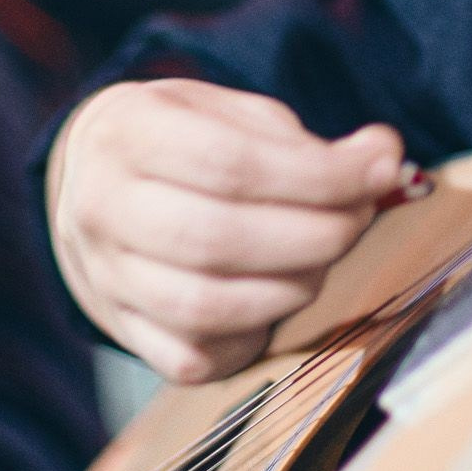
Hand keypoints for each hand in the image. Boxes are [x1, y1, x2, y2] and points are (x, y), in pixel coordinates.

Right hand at [46, 79, 405, 382]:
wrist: (90, 182)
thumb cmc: (184, 142)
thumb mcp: (232, 113)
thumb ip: (304, 141)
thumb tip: (381, 162)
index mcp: (130, 134)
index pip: (231, 163)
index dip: (319, 175)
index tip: (381, 171)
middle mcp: (103, 208)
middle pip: (218, 238)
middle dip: (315, 235)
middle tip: (360, 218)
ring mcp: (105, 277)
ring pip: (207, 306)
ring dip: (292, 287)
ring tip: (324, 258)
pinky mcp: (123, 330)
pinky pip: (193, 357)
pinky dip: (251, 335)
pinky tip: (277, 297)